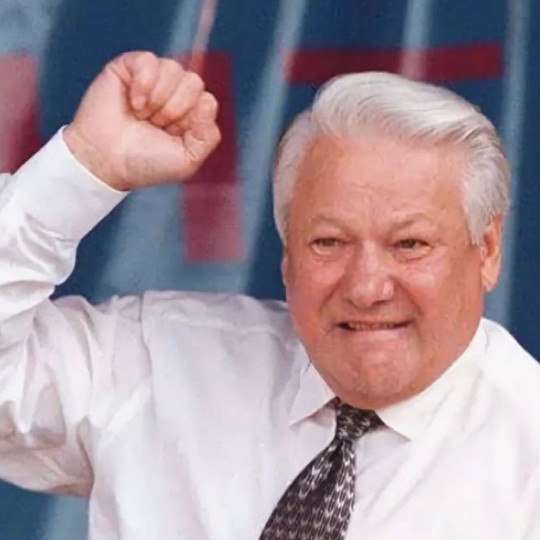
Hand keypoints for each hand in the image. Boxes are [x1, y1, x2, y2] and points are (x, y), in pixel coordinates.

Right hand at [63, 51, 220, 190]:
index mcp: (190, 115)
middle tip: (154, 126)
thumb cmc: (144, 163)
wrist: (106, 161)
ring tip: (141, 116)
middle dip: (174, 109)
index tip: (171, 136)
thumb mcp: (187, 161)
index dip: (190, 120)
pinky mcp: (130, 67)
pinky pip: (149, 60)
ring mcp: (153, 79)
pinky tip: (134, 103)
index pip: (206, 101)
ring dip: (157, 99)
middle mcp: (174, 94)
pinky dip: (143, 84)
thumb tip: (208, 101)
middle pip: (194, 82)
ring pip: (174, 69)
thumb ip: (208, 137)